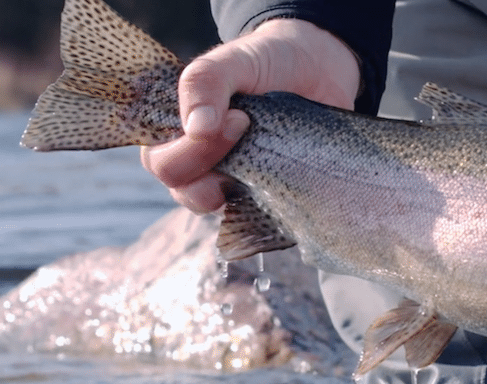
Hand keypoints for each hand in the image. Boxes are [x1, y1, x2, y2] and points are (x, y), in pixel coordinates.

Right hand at [141, 18, 361, 212]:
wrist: (322, 68)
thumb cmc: (269, 61)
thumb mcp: (234, 59)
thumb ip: (204, 82)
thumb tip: (195, 130)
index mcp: (179, 132)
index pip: (160, 163)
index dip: (190, 151)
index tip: (237, 116)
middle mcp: (200, 162)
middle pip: (184, 191)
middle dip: (213, 163)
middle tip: (248, 126)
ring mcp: (235, 181)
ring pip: (220, 208)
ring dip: (242, 184)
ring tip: (273, 150)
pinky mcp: (269, 194)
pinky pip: (259, 217)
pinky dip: (271, 202)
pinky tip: (289, 176)